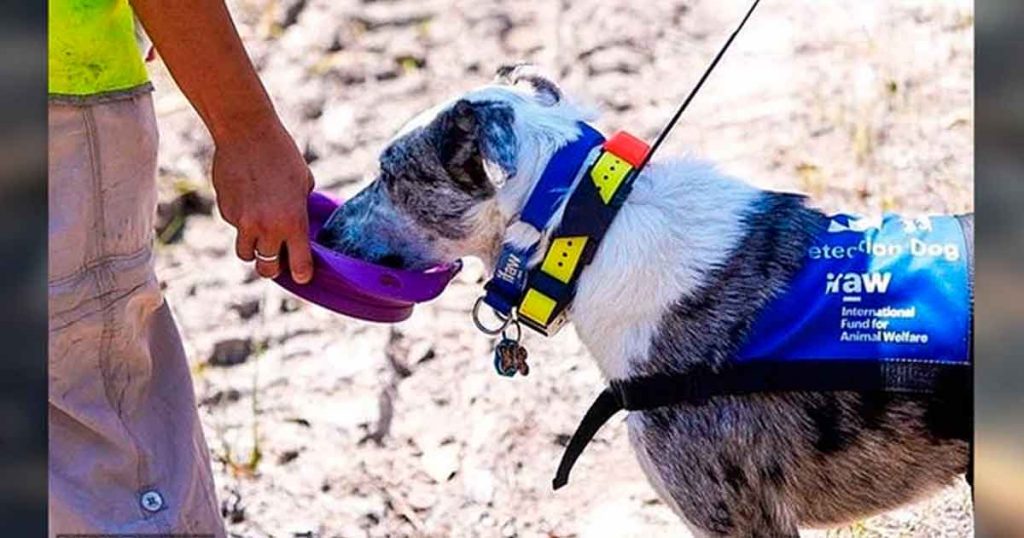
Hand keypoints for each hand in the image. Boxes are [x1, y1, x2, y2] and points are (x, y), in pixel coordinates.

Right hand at [211, 121, 313, 282]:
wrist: (247, 133)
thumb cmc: (282, 155)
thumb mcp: (304, 183)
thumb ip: (301, 209)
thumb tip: (301, 225)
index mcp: (293, 222)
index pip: (300, 266)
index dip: (302, 275)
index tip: (303, 276)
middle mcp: (267, 228)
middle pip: (267, 268)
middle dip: (273, 268)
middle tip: (278, 260)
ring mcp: (243, 222)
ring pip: (245, 253)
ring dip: (253, 248)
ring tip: (260, 233)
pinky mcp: (225, 211)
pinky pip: (235, 227)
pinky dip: (241, 223)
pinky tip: (247, 200)